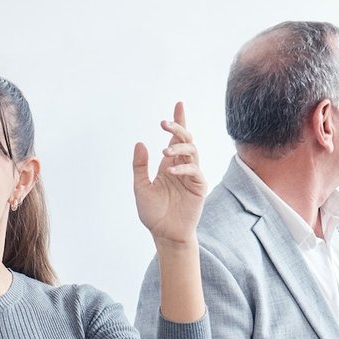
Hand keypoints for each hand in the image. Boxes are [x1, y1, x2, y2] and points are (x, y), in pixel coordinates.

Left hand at [132, 102, 205, 246]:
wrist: (164, 234)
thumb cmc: (153, 213)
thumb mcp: (140, 187)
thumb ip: (140, 166)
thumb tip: (140, 143)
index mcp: (169, 164)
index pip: (176, 138)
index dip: (178, 121)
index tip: (178, 104)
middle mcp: (182, 166)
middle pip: (185, 140)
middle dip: (177, 128)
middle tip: (164, 124)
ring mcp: (191, 176)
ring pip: (192, 151)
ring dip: (179, 147)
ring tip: (165, 152)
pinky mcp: (198, 187)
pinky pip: (194, 171)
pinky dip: (183, 168)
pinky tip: (170, 171)